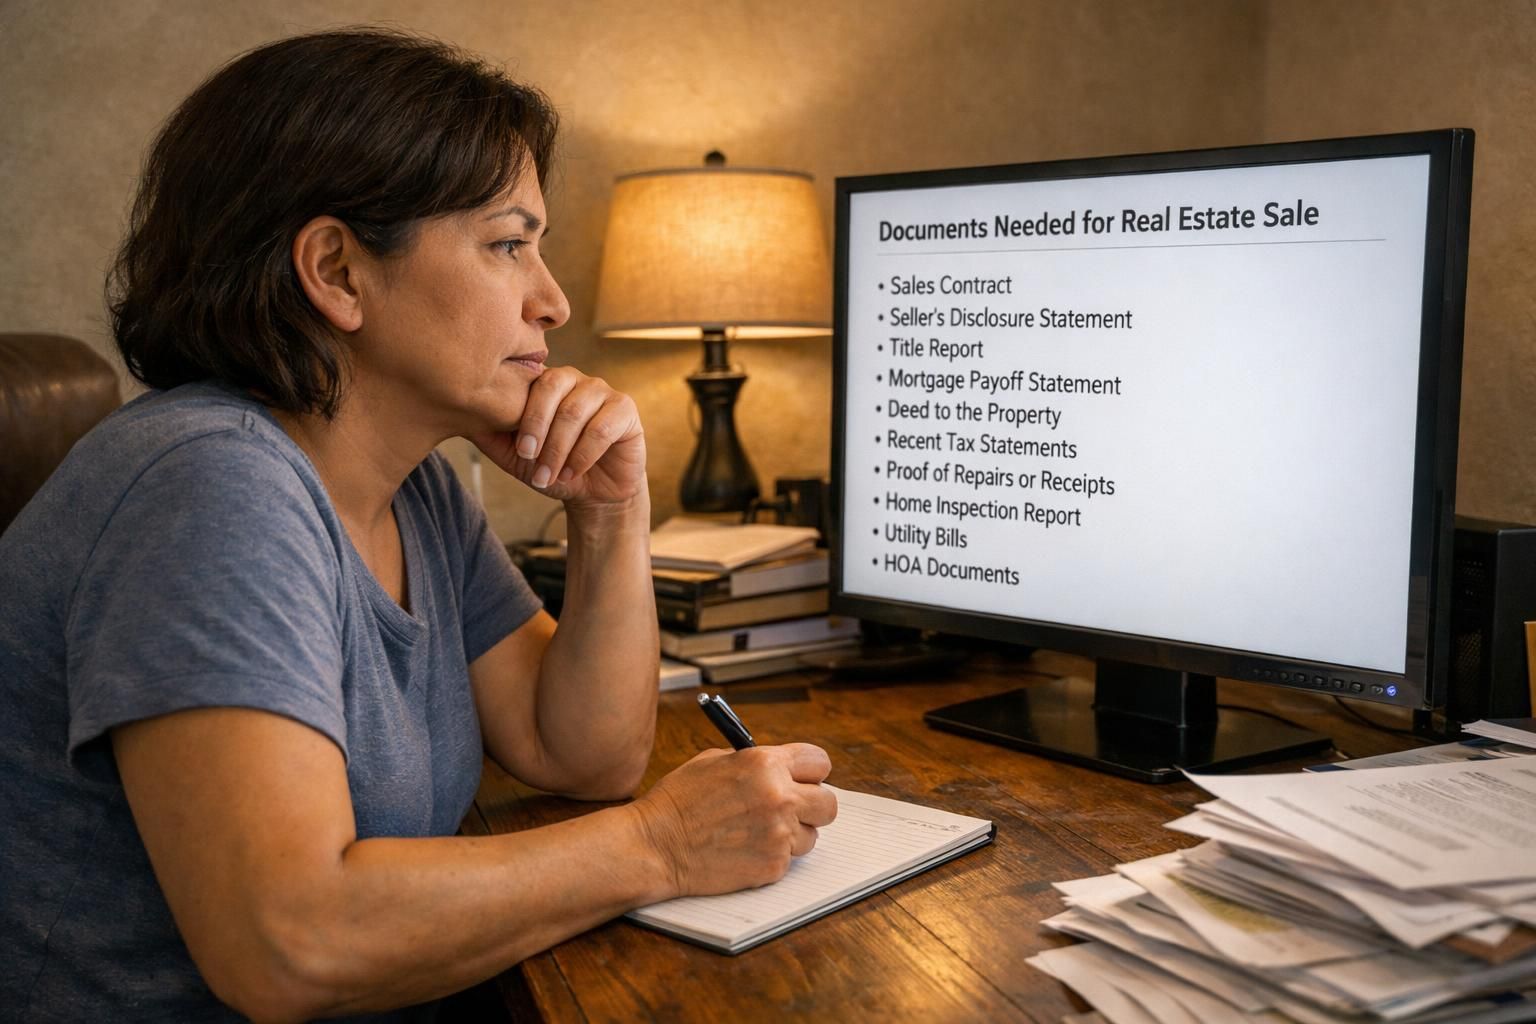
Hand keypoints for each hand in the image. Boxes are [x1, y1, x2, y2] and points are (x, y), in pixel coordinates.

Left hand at [469, 366, 645, 505]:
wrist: (593, 493)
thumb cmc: (553, 468)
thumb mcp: (515, 455)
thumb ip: (491, 434)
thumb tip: (459, 415)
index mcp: (548, 383)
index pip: (532, 383)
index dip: (525, 417)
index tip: (520, 451)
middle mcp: (576, 380)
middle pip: (554, 388)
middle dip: (540, 429)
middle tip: (531, 460)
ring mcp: (603, 392)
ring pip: (576, 411)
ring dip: (560, 449)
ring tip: (550, 476)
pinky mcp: (626, 411)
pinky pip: (602, 428)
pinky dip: (583, 455)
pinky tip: (572, 473)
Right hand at [629, 743, 837, 897]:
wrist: (656, 845)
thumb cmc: (679, 801)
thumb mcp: (716, 762)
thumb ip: (756, 763)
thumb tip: (784, 770)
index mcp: (766, 764)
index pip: (819, 762)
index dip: (811, 772)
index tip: (804, 779)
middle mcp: (780, 797)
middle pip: (828, 803)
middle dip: (812, 806)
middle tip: (792, 809)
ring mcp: (778, 835)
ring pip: (812, 836)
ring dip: (793, 835)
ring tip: (758, 832)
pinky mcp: (773, 866)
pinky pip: (789, 860)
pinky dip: (773, 856)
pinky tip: (745, 850)